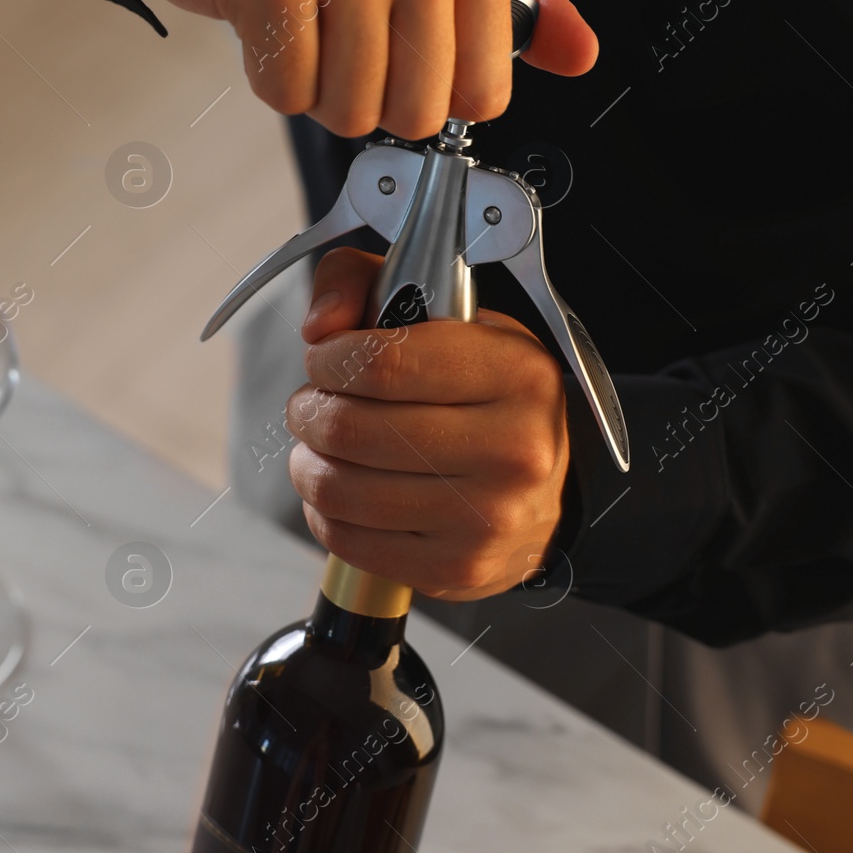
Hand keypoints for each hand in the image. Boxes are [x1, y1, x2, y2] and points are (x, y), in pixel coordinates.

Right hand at [94, 0, 596, 137]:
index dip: (431, 97)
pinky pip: (287, 93)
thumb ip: (509, 15)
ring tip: (306, 27)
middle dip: (368, 99)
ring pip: (349, 111)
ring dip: (317, 89)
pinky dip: (270, 77)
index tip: (400, 51)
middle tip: (341, 39)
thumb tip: (580, 53)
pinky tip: (270, 23)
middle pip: (416, 114)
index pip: (483, 94)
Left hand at [284, 248, 569, 600]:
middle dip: (309, 411)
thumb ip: (364, 285)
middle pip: (351, 429)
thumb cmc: (486, 397)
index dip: (330, 359)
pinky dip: (324, 511)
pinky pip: (347, 539)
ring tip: (322, 447)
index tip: (324, 359)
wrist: (545, 492)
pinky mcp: (455, 568)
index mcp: (516, 374)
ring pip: (338, 488)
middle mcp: (512, 449)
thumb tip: (318, 326)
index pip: (382, 363)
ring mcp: (486, 518)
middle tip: (315, 405)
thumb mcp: (448, 315)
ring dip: (308, 463)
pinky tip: (345, 490)